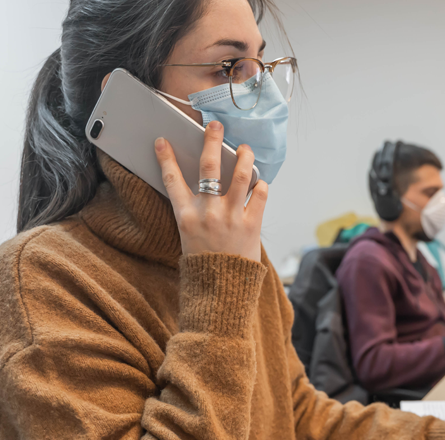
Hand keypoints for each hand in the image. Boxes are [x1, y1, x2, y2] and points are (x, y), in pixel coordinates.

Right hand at [154, 121, 267, 262]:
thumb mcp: (189, 236)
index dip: (166, 157)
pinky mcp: (252, 225)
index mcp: (186, 216)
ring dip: (244, 157)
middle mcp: (208, 213)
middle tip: (215, 125)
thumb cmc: (205, 263)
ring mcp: (231, 217)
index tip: (163, 140)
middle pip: (209, 167)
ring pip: (240, 175)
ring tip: (244, 148)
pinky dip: (261, 185)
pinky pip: (260, 195)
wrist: (222, 289)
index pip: (172, 180)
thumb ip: (196, 210)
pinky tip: (259, 181)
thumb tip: (207, 184)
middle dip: (212, 141)